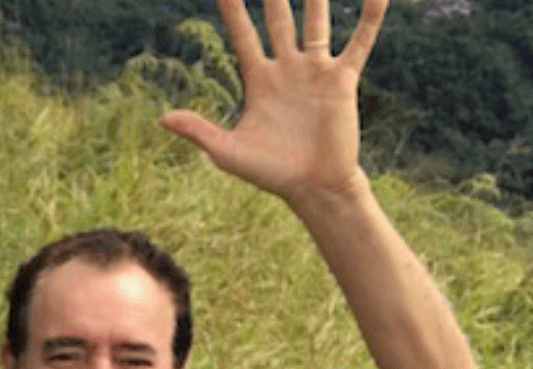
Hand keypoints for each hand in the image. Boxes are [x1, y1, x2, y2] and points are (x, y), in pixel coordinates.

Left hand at [159, 0, 387, 203]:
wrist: (312, 187)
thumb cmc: (269, 173)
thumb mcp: (227, 152)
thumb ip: (199, 130)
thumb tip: (162, 118)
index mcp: (258, 81)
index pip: (242, 34)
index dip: (233, 7)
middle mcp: (287, 69)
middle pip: (277, 17)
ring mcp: (315, 71)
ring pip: (316, 20)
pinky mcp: (342, 80)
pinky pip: (359, 42)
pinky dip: (370, 17)